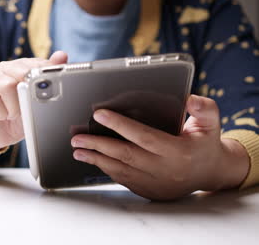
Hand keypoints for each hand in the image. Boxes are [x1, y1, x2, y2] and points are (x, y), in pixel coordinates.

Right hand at [0, 51, 67, 152]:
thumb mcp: (38, 102)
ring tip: (12, 114)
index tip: (45, 94)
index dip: (43, 80)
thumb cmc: (19, 117)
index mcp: (21, 67)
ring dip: (14, 107)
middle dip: (28, 95)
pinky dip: (0, 112)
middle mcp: (4, 69)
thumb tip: (62, 55)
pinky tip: (0, 116)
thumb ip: (50, 78)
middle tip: (26, 108)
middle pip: (21, 72)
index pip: (36, 64)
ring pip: (7, 85)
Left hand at [72, 95, 249, 200]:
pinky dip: (106, 169)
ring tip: (77, 150)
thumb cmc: (205, 144)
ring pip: (120, 170)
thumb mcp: (211, 123)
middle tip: (77, 138)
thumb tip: (190, 98)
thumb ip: (205, 109)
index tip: (99, 114)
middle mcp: (163, 169)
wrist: (210, 173)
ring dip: (96, 160)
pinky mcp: (147, 190)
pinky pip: (123, 179)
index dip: (120, 125)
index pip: (144, 136)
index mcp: (177, 151)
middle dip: (98, 145)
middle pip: (125, 155)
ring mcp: (154, 182)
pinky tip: (93, 160)